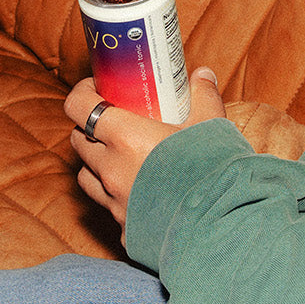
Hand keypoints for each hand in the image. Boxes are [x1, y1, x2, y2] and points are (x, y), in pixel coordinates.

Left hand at [65, 67, 225, 237]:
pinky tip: (140, 194)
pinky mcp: (124, 229)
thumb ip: (203, 96)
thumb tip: (202, 74)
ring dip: (97, 164)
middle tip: (111, 124)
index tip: (95, 88)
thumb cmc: (215, 172)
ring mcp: (114, 202)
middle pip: (79, 141)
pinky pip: (110, 208)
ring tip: (120, 159)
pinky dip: (117, 198)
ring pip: (86, 176)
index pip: (78, 107)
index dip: (82, 94)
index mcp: (124, 138)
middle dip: (89, 129)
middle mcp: (111, 170)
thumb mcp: (211, 126)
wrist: (226, 226)